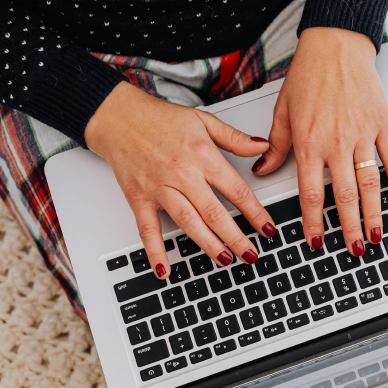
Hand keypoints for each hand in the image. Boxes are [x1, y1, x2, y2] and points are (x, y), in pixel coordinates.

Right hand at [84, 83, 276, 279]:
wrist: (119, 117)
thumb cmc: (160, 119)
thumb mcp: (204, 120)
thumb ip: (235, 137)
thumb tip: (262, 145)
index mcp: (202, 156)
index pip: (236, 190)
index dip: (255, 212)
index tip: (268, 228)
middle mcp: (182, 174)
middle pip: (215, 212)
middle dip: (236, 237)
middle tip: (251, 254)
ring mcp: (160, 188)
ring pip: (188, 223)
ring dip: (208, 244)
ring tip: (225, 260)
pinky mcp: (139, 199)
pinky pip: (148, 229)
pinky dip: (155, 251)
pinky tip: (166, 270)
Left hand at [253, 27, 387, 255]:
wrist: (336, 45)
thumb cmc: (309, 74)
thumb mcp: (283, 111)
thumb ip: (275, 145)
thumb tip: (262, 170)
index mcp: (309, 142)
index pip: (310, 192)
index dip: (313, 221)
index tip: (316, 241)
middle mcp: (336, 142)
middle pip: (344, 196)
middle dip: (348, 227)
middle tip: (354, 249)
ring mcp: (362, 134)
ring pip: (369, 183)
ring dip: (374, 213)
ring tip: (376, 235)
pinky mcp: (382, 124)